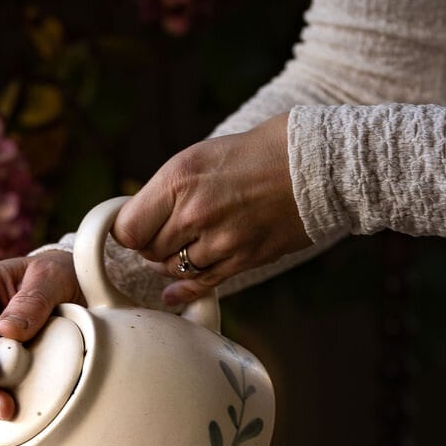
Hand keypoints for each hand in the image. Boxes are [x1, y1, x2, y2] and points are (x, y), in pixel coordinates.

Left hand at [111, 114, 309, 301]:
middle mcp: (195, 211)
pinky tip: (175, 292)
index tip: (135, 230)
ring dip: (172, 263)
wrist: (316, 162)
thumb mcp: (200, 156)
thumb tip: (137, 224)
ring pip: (172, 270)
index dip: (128, 232)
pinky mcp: (243, 260)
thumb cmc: (256, 153)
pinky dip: (185, 289)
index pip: (128, 228)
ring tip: (186, 245)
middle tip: (166, 234)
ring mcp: (220, 239)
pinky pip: (201, 284)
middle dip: (152, 246)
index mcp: (179, 179)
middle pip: (149, 252)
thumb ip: (167, 191)